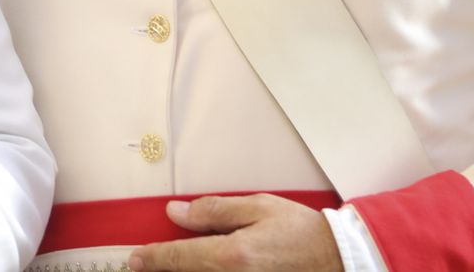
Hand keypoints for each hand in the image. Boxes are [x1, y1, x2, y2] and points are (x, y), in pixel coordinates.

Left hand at [126, 195, 340, 271]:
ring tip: (169, 267)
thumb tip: (176, 213)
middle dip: (164, 271)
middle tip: (145, 265)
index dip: (153, 259)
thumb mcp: (258, 208)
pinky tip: (204, 268)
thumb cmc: (301, 232)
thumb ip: (214, 211)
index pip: (179, 259)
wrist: (338, 260)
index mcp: (233, 255)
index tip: (134, 260)